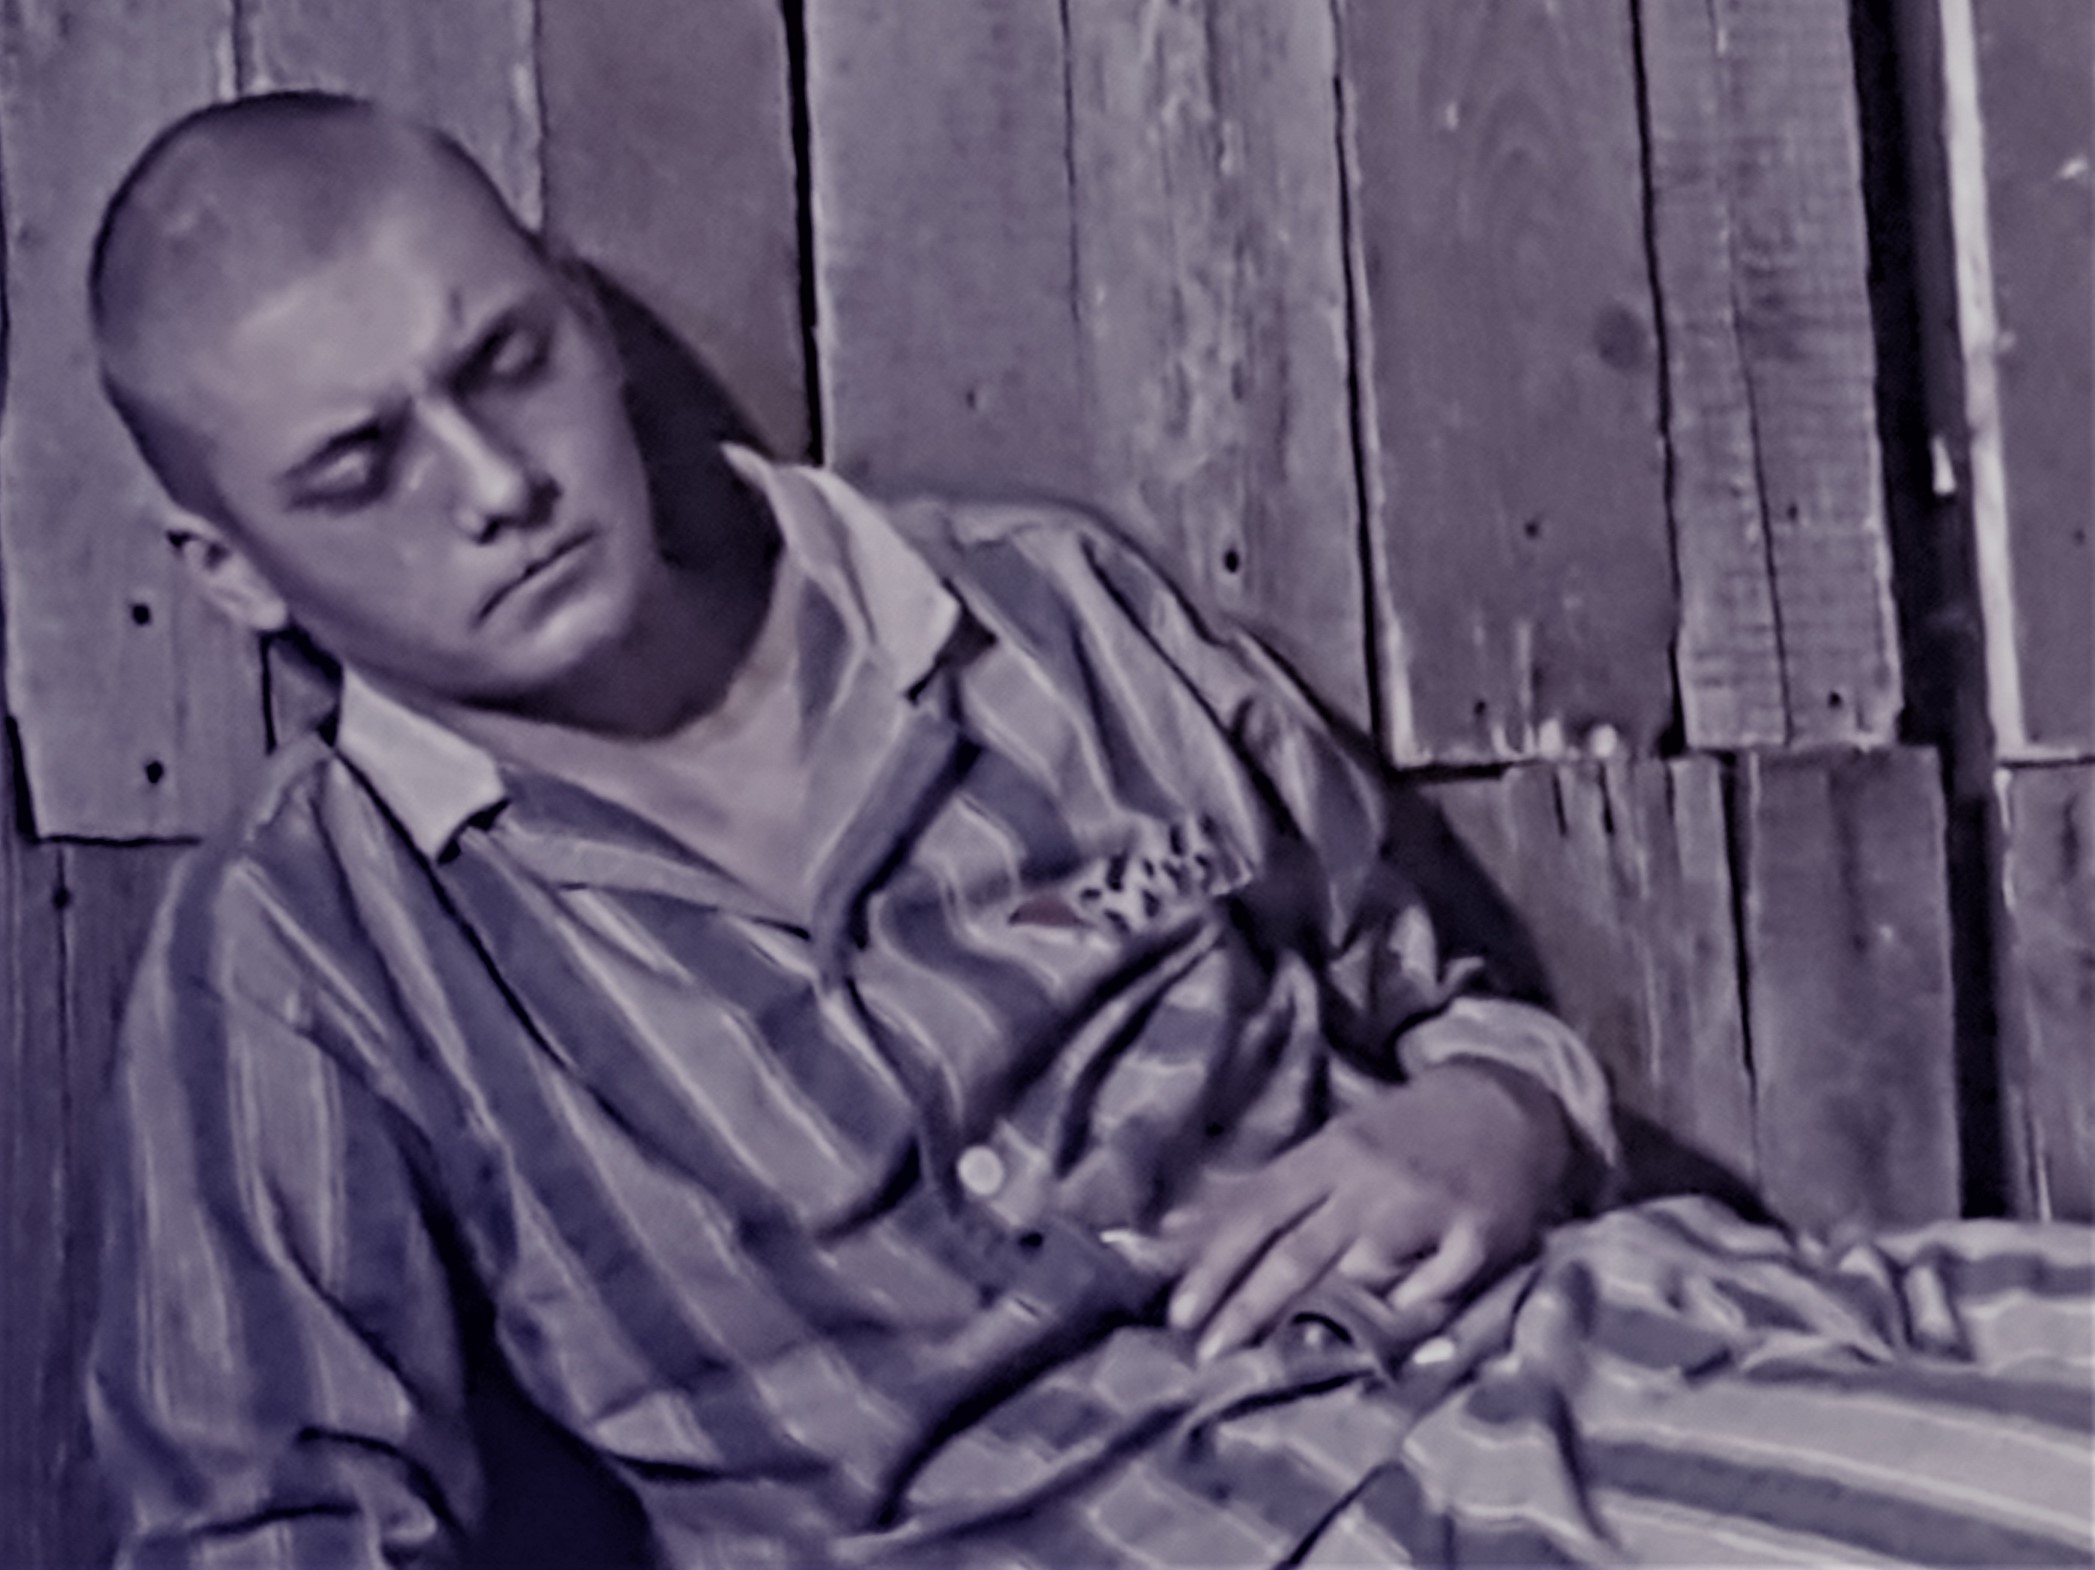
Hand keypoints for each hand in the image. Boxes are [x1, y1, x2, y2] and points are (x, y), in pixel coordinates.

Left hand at [1163, 1062, 1570, 1358]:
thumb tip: (1170, 1230)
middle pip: (1299, 1247)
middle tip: (1209, 1352)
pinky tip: (1385, 1332)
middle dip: (1249, 1304)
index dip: (1215, 1262)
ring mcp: (1426, 1204)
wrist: (1507, 1100)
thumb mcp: (1327, 1147)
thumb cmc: (1402, 1132)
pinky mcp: (1480, 1233)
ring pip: (1363, 1265)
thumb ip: (1256, 1193)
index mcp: (1327, 1154)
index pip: (1257, 1210)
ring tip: (1277, 1360)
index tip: (1178, 1313)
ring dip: (1322, 1310)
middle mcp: (1369, 1177)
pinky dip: (1410, 1305)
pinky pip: (1437, 1282)